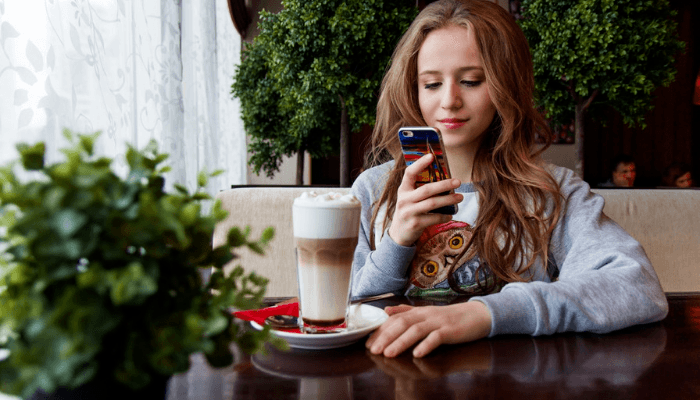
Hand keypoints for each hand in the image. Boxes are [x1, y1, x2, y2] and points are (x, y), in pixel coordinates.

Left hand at [366, 301, 491, 357]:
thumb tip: (386, 310)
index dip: (381, 330)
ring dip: (401, 342)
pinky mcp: (451, 331)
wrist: (477, 314)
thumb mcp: (426, 312)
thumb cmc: (450, 317)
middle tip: (373, 350)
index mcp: (419, 312)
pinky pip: (437, 337)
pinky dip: (426, 345)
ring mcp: (438, 322)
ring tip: (389, 354)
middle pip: (402, 324)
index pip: (395, 319)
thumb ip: (406, 311)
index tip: (368, 341)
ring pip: (416, 330)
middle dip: (386, 337)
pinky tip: (417, 354)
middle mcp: (426, 315)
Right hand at [388, 153, 462, 246]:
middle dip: (444, 184)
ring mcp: (409, 212)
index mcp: (403, 190)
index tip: (431, 156)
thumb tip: (443, 179)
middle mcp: (404, 200)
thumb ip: (419, 189)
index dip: (420, 164)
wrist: (399, 234)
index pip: (409, 173)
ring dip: (448, 200)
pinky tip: (450, 215)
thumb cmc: (409, 211)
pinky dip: (444, 216)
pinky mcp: (415, 224)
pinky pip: (434, 218)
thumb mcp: (409, 198)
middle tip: (458, 181)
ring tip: (460, 197)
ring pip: (432, 203)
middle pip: (426, 189)